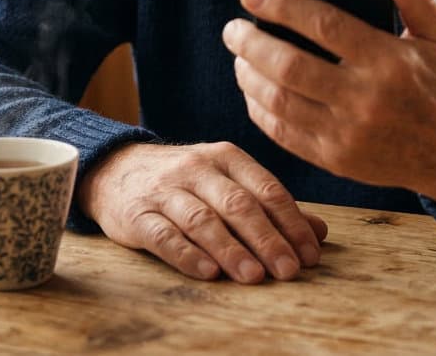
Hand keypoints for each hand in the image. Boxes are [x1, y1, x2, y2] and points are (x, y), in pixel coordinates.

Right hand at [74, 141, 327, 282]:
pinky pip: (164, 234)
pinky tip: (208, 273)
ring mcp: (166, 190)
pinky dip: (187, 254)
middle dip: (267, 239)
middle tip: (288, 270)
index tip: (310, 255)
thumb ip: (270, 205)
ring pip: (203, 219)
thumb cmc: (185, 182)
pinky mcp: (138, 214)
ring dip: (231, 249)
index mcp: (226, 158)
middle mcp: (197, 168)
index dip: (291, 223)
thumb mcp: (226, 181)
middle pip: (237, 204)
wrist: (115, 169)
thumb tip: (320, 231)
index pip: (266, 189)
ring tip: (254, 277)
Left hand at [222, 0, 435, 203]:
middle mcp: (365, 99)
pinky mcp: (336, 160)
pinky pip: (284, 134)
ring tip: (239, 56)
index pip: (324, 25)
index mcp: (389, 61)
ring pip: (279, 102)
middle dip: (251, 43)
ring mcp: (348, 134)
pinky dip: (260, 109)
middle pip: (289, 66)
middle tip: (233, 28)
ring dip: (249, 76)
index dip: (281, 5)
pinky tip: (253, 90)